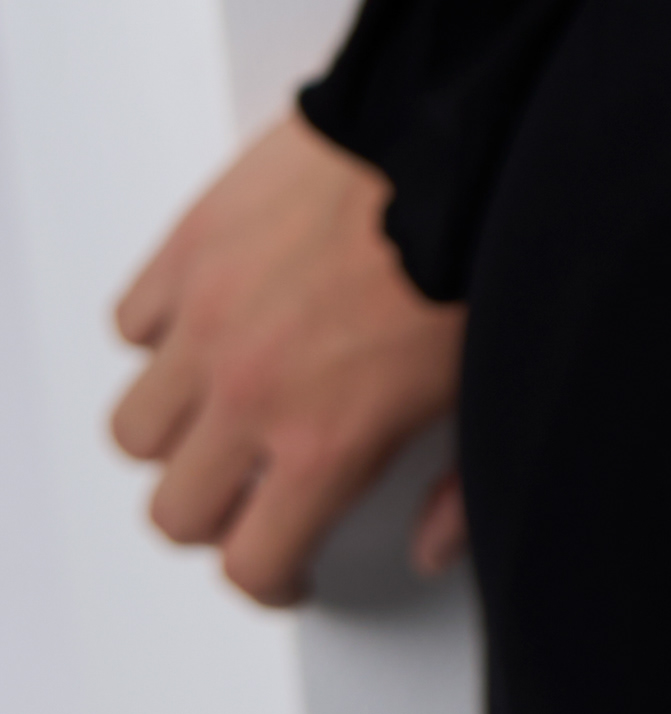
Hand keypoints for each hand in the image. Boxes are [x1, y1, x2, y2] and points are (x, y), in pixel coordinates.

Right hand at [109, 112, 466, 607]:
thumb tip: (432, 547)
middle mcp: (249, 390)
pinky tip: (206, 331)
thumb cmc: (491, 246)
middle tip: (253, 498)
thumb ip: (461, 489)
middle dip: (216, 520)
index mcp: (325, 441)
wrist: (466, 131)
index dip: (270, 582)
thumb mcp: (495, 390)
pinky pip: (131, 323)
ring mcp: (208, 316)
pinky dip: (159, 337)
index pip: (252, 563)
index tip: (287, 568)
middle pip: (176, 511)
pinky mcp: (193, 245)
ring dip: (173, 437)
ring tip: (220, 420)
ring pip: (135, 427)